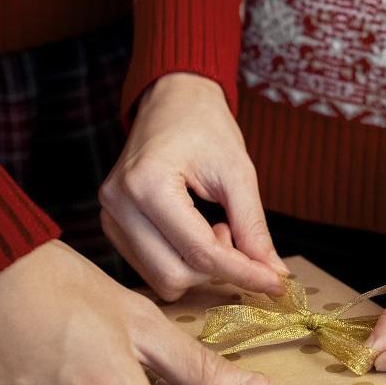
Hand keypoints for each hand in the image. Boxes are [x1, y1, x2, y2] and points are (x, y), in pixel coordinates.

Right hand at [100, 72, 286, 299]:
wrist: (171, 100)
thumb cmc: (205, 126)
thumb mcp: (238, 172)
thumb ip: (253, 227)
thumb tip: (273, 275)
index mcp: (147, 184)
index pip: (200, 251)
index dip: (243, 272)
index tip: (276, 284)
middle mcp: (119, 203)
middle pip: (176, 274)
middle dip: (216, 269)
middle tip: (233, 232)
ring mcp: (110, 216)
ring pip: (162, 278)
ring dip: (198, 266)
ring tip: (212, 227)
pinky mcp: (112, 225)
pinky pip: (151, 268)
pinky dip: (181, 261)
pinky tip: (192, 231)